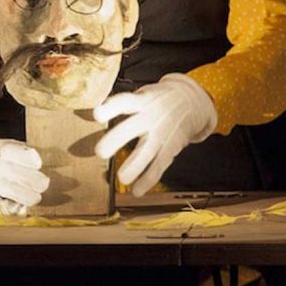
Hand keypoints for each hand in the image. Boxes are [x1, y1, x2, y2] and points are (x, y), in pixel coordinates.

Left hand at [93, 73, 216, 196]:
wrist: (191, 102)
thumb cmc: (156, 100)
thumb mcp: (142, 95)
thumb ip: (122, 105)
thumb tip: (95, 113)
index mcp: (141, 101)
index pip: (124, 102)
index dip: (111, 108)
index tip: (97, 114)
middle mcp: (150, 117)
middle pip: (132, 128)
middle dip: (116, 140)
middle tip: (99, 152)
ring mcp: (161, 134)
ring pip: (147, 151)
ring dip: (134, 166)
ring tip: (122, 178)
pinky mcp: (170, 149)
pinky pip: (159, 165)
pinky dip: (148, 179)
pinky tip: (137, 191)